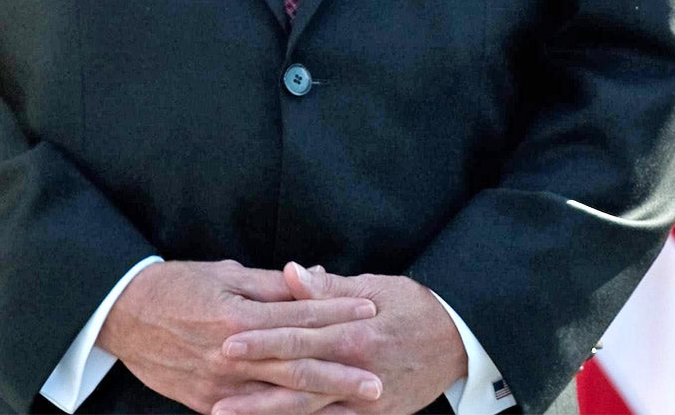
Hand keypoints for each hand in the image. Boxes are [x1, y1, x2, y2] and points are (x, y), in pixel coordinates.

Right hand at [98, 260, 378, 414]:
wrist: (123, 316)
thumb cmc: (177, 286)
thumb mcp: (226, 275)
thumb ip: (272, 285)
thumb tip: (313, 278)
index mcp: (238, 318)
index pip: (300, 316)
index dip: (338, 313)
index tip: (372, 311)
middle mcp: (230, 357)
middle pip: (295, 368)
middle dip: (339, 376)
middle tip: (377, 383)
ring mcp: (217, 387)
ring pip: (277, 399)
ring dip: (318, 404)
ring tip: (353, 409)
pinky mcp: (205, 404)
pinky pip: (251, 414)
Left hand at [214, 263, 467, 414]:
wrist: (462, 343)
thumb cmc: (418, 307)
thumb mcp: (379, 287)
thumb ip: (330, 289)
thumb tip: (291, 273)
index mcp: (356, 333)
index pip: (300, 337)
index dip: (262, 341)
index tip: (227, 342)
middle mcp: (357, 370)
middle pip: (296, 380)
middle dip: (252, 386)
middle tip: (213, 387)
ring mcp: (365, 400)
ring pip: (307, 409)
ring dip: (265, 412)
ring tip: (225, 413)